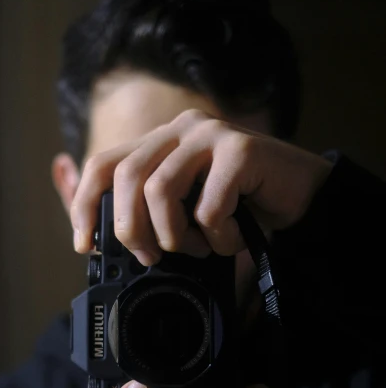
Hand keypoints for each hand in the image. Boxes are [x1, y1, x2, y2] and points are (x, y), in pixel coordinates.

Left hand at [71, 110, 332, 263]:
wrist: (305, 203)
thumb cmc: (241, 212)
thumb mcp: (184, 216)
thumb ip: (145, 217)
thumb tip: (91, 234)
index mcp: (161, 142)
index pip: (104, 163)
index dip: (83, 204)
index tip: (85, 244)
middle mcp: (181, 130)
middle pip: (126, 176)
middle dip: (130, 229)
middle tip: (149, 257)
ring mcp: (211, 135)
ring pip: (160, 189)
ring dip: (175, 235)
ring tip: (199, 248)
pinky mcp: (241, 150)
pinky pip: (209, 206)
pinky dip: (219, 237)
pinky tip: (234, 239)